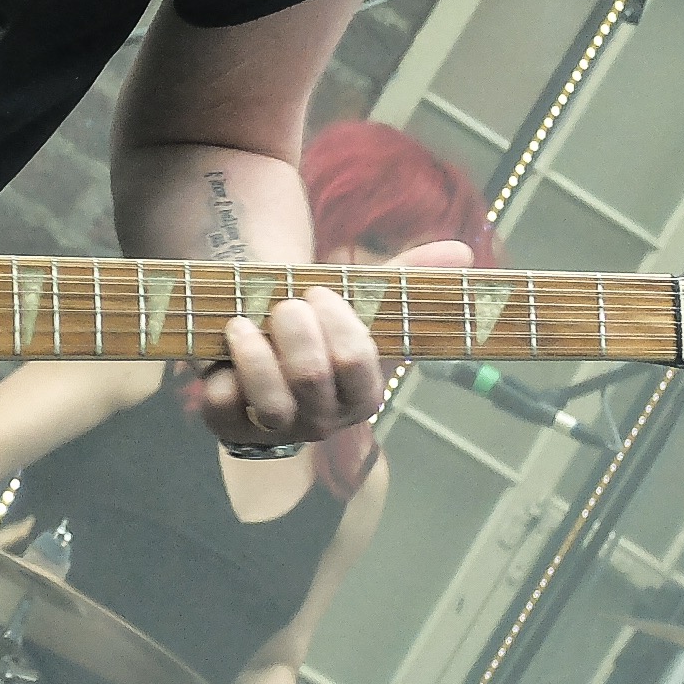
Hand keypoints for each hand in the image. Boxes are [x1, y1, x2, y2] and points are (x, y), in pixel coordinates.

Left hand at [196, 238, 474, 451]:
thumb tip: (463, 253)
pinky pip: (224, 405)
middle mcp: (323, 421)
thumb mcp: (355, 300)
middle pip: (312, 377)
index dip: (336, 324)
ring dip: (255, 352)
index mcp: (361, 394)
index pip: (357, 364)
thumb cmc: (313, 324)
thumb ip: (405, 278)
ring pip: (271, 403)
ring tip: (242, 323)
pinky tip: (223, 352)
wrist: (257, 338)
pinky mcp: (230, 426)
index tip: (318, 294)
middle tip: (283, 305)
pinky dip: (220, 372)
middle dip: (294, 329)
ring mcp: (275, 430)